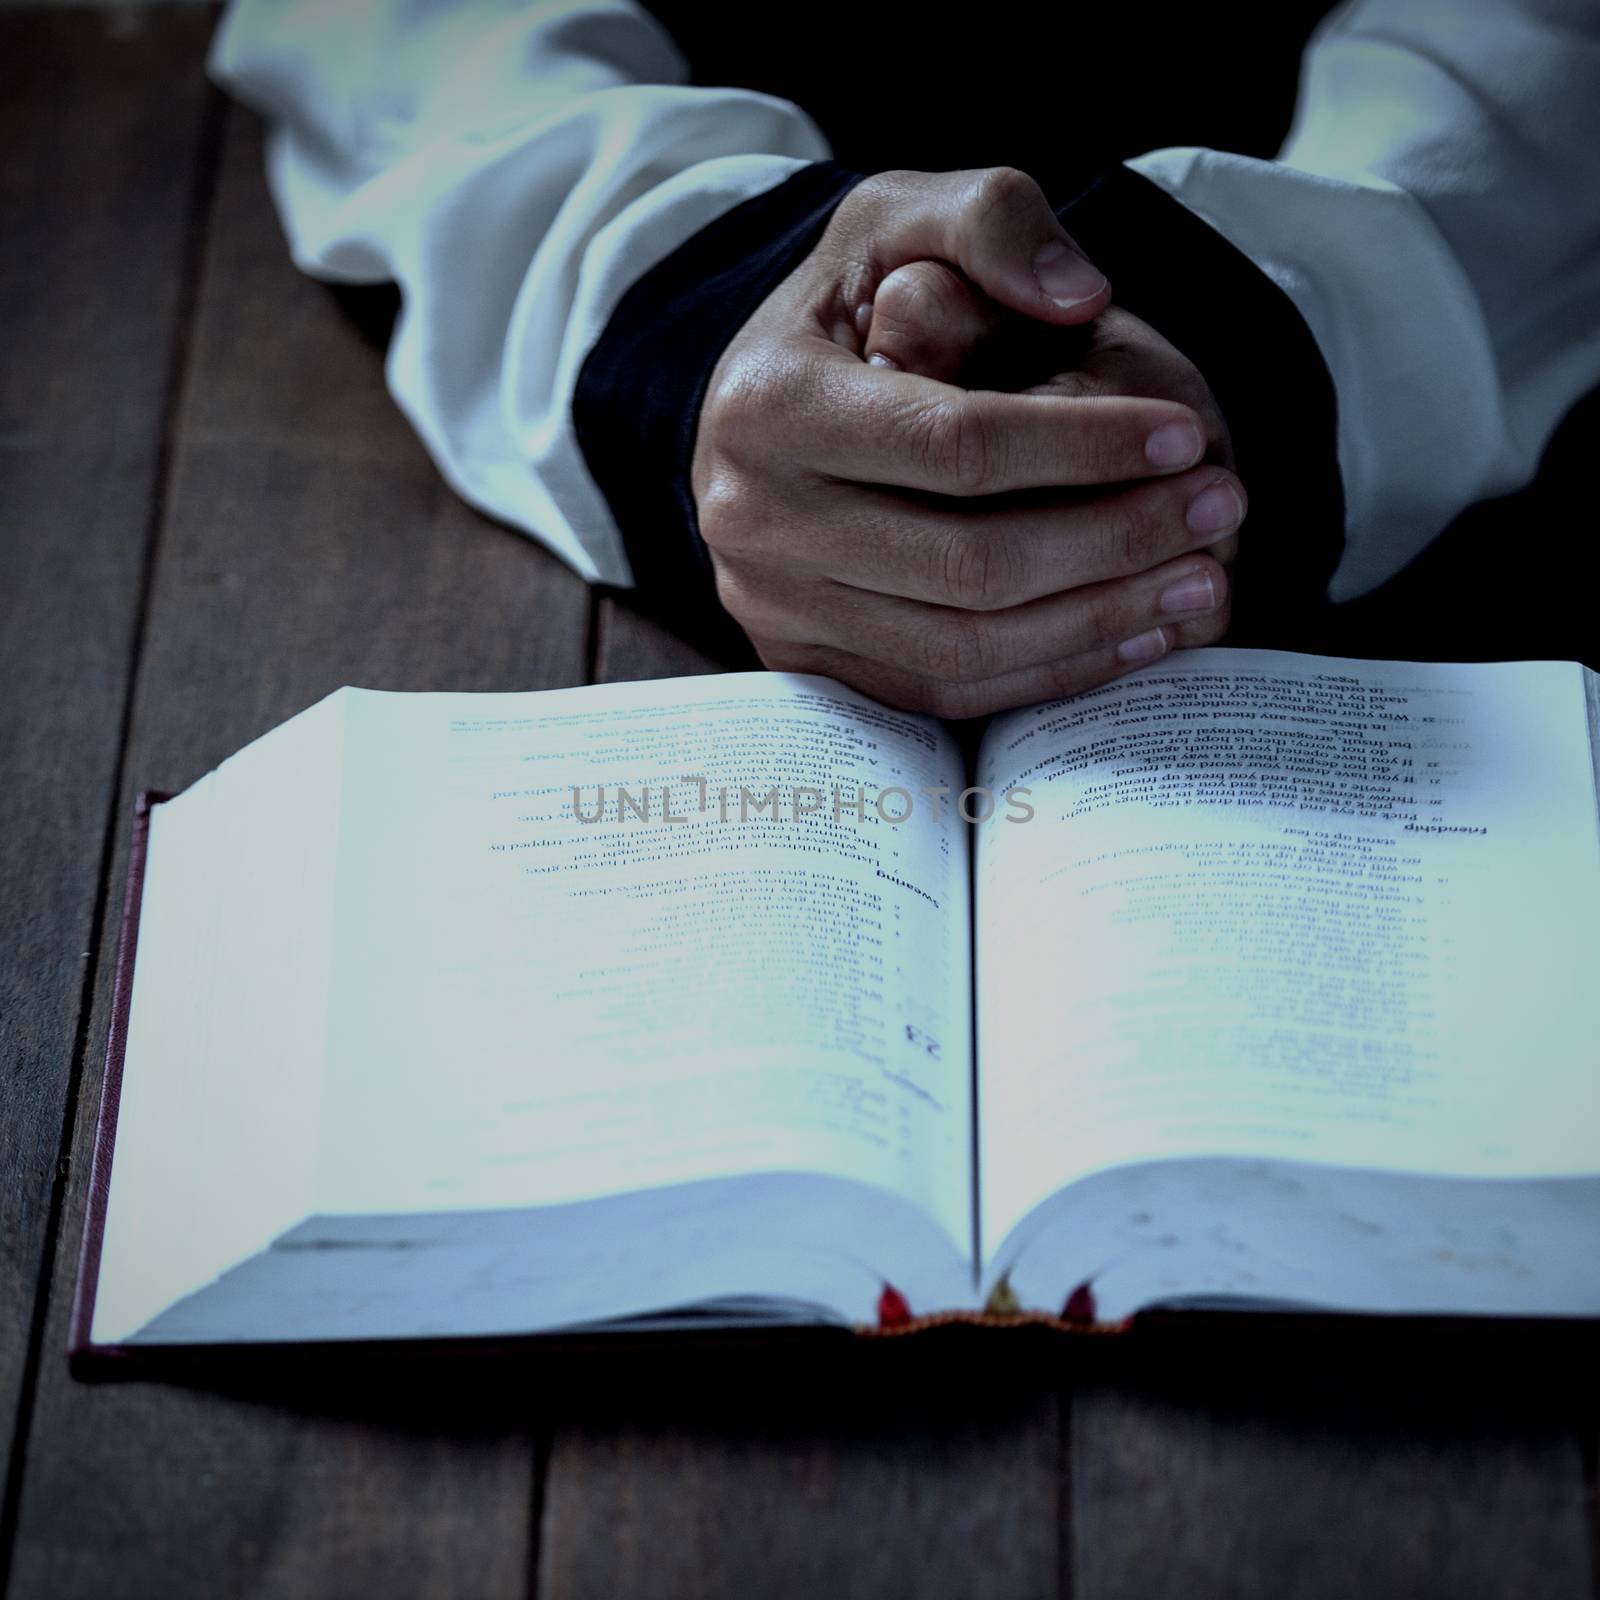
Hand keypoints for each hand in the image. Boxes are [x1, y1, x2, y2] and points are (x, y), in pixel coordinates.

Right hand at [690, 168, 1243, 716]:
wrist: (758, 410)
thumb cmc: (846, 306)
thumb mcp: (900, 218)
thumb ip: (991, 220)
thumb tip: (1079, 296)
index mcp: (773, 403)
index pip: (954, 445)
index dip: (1082, 446)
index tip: (1185, 434)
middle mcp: (757, 520)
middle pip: (967, 564)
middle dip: (1113, 541)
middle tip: (1221, 508)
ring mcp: (776, 606)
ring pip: (963, 647)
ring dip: (1097, 620)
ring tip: (1198, 579)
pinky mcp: (807, 662)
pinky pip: (943, 692)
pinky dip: (1049, 672)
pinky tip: (1134, 632)